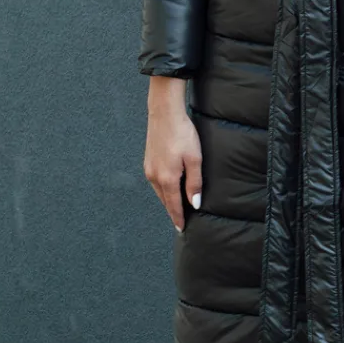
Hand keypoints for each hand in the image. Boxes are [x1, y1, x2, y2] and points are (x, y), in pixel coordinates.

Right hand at [144, 77, 201, 232]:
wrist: (164, 113)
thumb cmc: (182, 134)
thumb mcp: (195, 159)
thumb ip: (194, 183)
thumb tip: (195, 204)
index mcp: (167, 179)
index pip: (173, 205)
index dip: (179, 218)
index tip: (182, 229)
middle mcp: (154, 177)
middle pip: (165, 200)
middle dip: (173, 211)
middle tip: (181, 221)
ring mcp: (149, 169)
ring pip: (160, 191)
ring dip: (168, 199)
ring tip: (177, 207)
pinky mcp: (148, 161)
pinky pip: (156, 181)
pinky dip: (163, 188)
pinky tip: (169, 187)